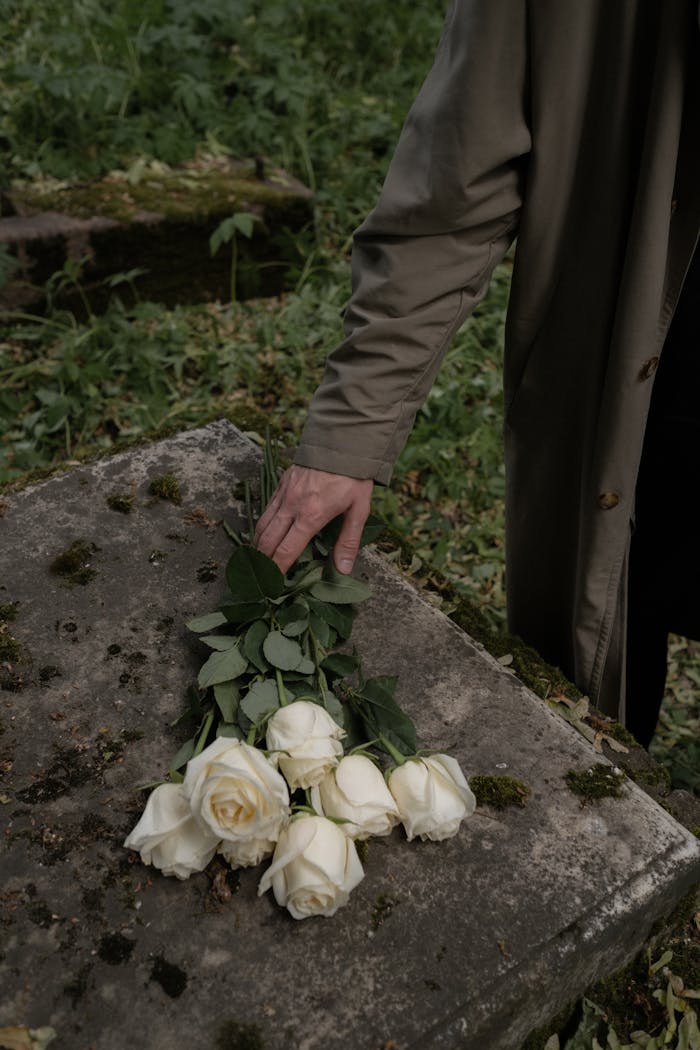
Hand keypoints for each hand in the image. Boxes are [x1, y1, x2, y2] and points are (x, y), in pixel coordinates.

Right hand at [254, 465, 372, 574]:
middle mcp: (292, 506)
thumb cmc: (354, 478)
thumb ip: (348, 541)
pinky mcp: (281, 484)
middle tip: (262, 579)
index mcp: (311, 516)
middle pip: (267, 541)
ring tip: (257, 562)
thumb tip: (342, 569)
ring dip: (258, 546)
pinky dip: (262, 526)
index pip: (286, 551)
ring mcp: (284, 494)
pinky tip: (264, 536)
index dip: (277, 571)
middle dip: (262, 563)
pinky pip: (266, 510)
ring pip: (262, 525)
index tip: (274, 585)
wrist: (343, 442)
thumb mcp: (359, 510)